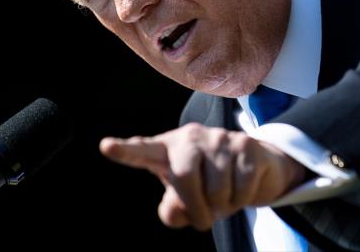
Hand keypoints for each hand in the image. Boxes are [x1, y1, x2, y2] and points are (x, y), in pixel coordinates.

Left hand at [100, 122, 305, 230]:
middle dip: (196, 208)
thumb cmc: (208, 186)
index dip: (124, 151)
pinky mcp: (245, 144)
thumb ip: (173, 211)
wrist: (253, 167)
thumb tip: (176, 209)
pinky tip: (241, 190)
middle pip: (184, 177)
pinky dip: (242, 200)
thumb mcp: (185, 202)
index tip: (105, 146)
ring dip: (223, 207)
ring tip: (225, 198)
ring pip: (217, 188)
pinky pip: (242, 186)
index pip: (142, 150)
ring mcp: (218, 137)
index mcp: (166, 150)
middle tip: (204, 221)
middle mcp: (190, 138)